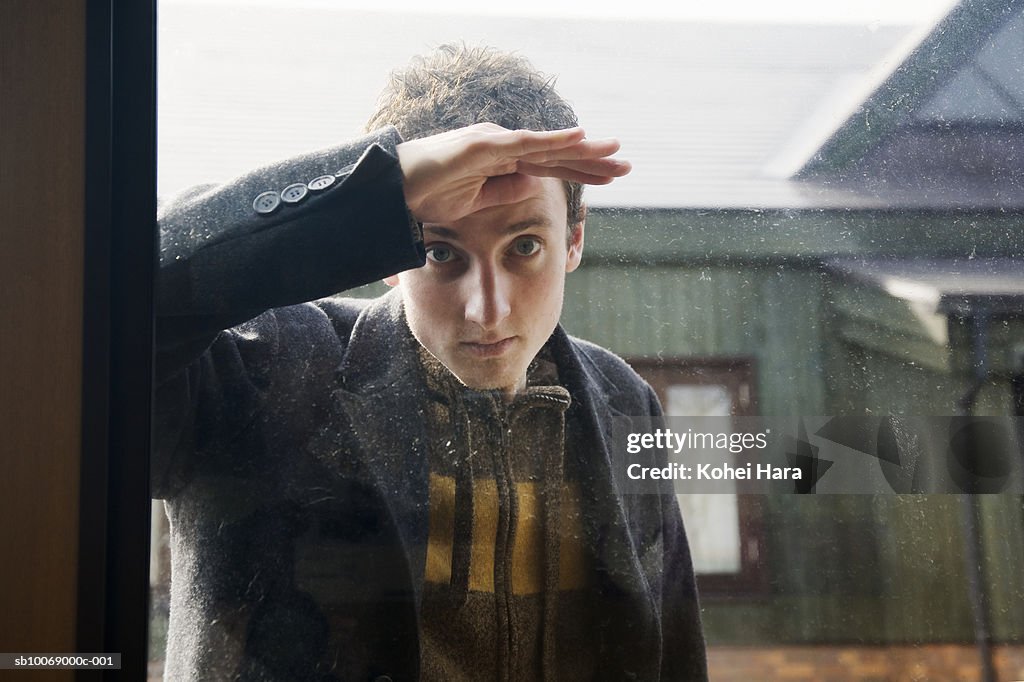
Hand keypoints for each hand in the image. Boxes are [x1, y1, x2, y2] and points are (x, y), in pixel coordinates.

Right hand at [396, 123, 629, 223]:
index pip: (550, 165)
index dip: (582, 170)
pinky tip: (581, 139)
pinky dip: (554, 141)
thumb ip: (504, 191)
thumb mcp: (476, 201)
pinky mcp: (485, 146)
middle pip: (557, 153)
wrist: (394, 192)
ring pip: (549, 146)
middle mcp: (503, 146)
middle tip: (626, 165)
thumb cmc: (427, 195)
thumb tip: (534, 186)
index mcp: (502, 160)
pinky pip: (526, 144)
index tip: (611, 177)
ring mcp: (495, 142)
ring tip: (616, 151)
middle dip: (593, 160)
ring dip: (584, 149)